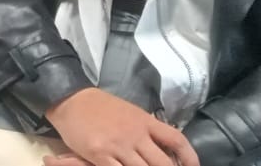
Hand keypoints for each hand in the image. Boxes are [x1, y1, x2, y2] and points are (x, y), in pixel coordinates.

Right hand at [45, 88, 197, 165]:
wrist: (71, 100)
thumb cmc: (99, 106)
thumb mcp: (130, 111)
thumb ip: (146, 128)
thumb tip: (162, 144)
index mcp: (145, 121)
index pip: (176, 139)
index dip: (189, 156)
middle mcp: (136, 134)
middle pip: (163, 163)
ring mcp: (119, 146)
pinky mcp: (100, 155)